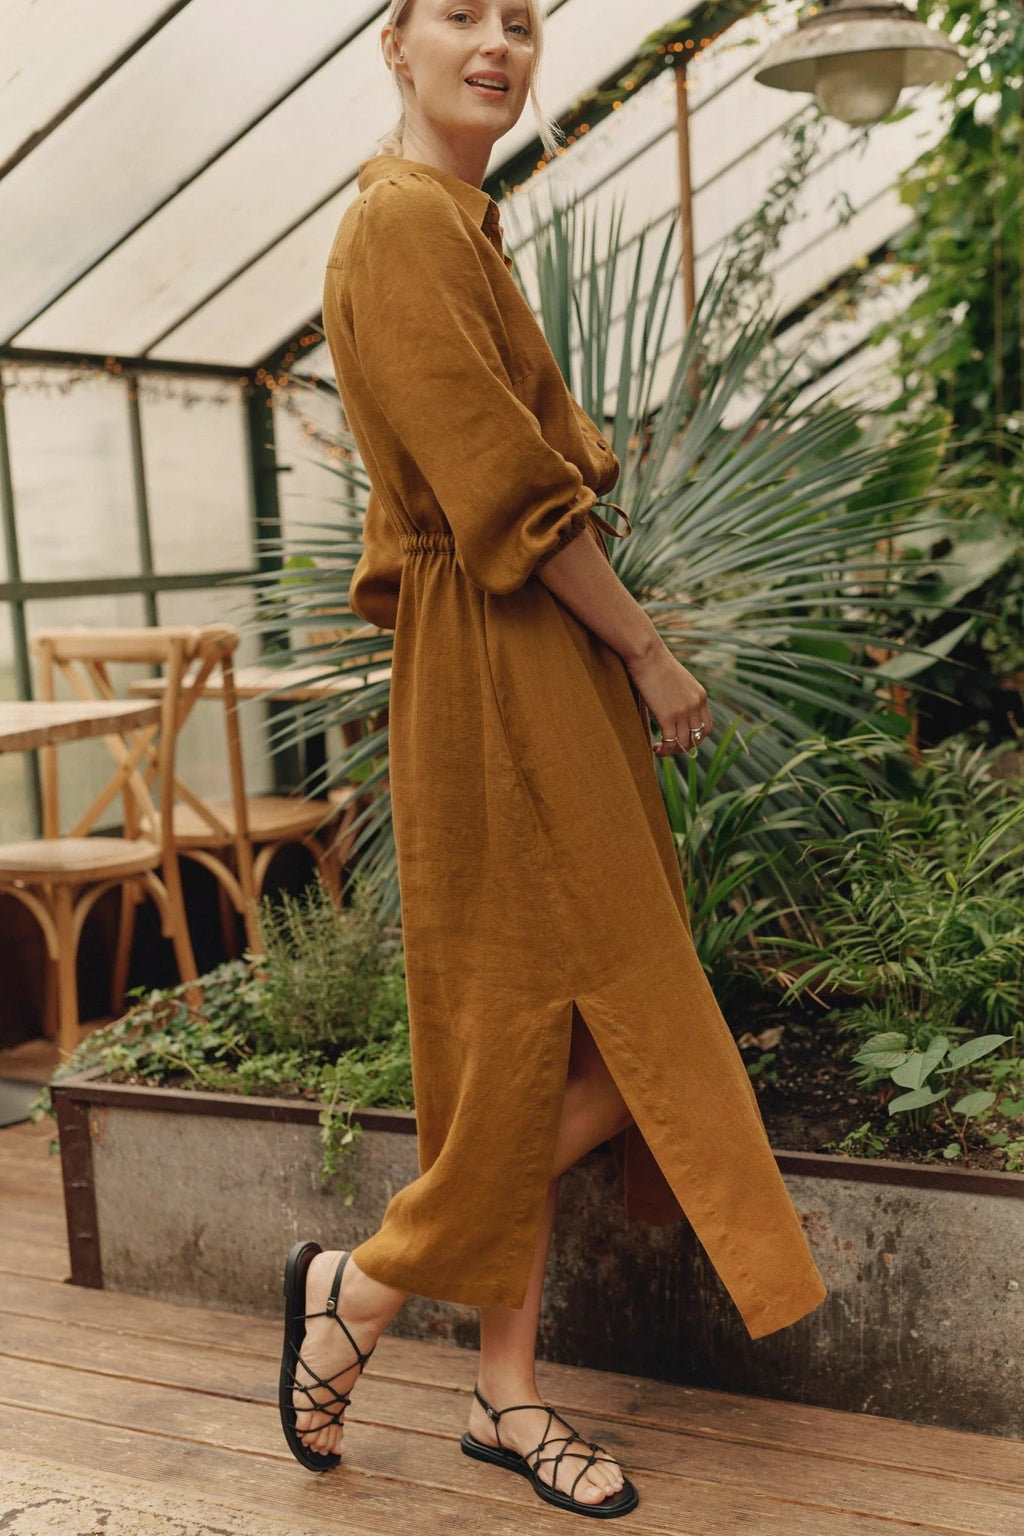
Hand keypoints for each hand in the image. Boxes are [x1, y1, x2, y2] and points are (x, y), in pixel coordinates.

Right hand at [623, 637, 712, 756]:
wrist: (646, 653)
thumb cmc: (655, 663)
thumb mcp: (677, 680)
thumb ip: (680, 695)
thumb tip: (671, 706)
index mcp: (700, 696)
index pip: (707, 726)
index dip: (696, 738)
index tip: (681, 739)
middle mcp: (696, 705)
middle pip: (698, 738)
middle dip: (684, 747)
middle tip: (670, 748)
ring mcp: (683, 711)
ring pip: (684, 743)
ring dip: (672, 751)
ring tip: (660, 749)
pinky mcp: (667, 715)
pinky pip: (670, 742)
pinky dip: (664, 750)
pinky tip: (654, 748)